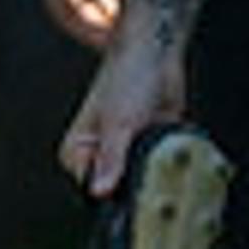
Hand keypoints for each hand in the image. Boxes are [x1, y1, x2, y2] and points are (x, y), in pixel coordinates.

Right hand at [60, 33, 185, 198]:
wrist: (157, 56)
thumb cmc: (127, 78)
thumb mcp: (118, 124)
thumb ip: (111, 161)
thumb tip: (99, 193)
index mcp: (77, 150)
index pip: (89, 188)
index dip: (111, 191)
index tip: (130, 184)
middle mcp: (98, 154)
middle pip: (116, 187)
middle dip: (135, 181)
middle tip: (148, 165)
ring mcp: (124, 152)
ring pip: (138, 179)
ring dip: (152, 172)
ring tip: (159, 153)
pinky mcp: (148, 149)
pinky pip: (157, 168)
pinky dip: (166, 164)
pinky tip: (170, 153)